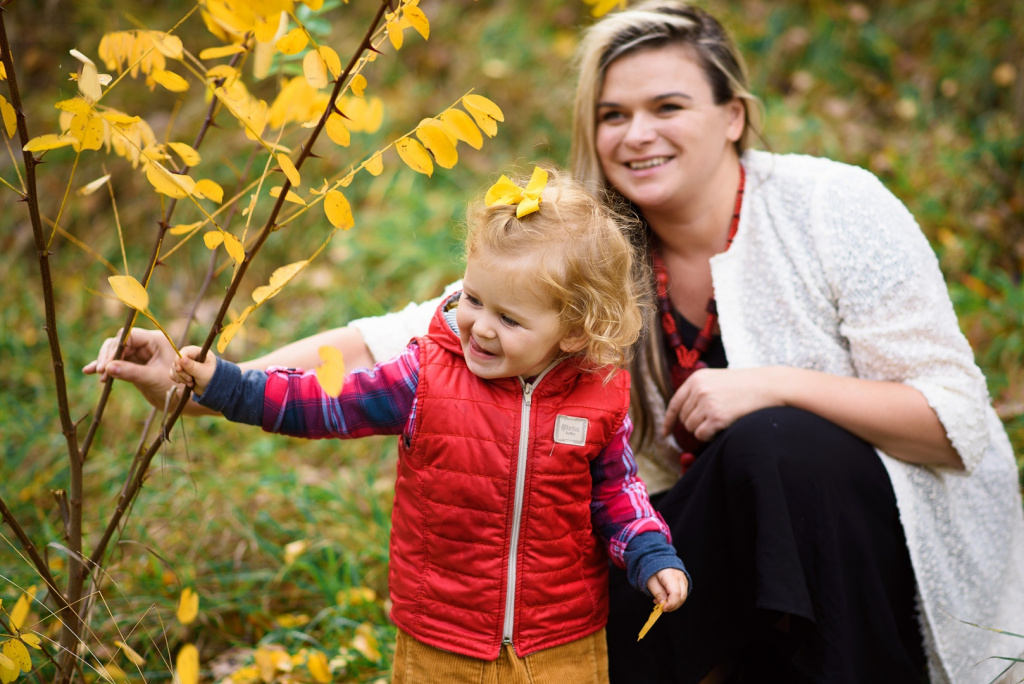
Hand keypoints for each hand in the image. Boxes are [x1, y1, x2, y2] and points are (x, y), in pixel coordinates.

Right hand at [83, 328, 185, 408]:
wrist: (181, 400)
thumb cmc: (174, 386)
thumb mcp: (153, 378)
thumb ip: (131, 372)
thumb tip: (107, 368)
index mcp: (156, 340)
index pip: (129, 336)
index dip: (116, 348)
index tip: (106, 364)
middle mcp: (147, 344)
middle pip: (119, 342)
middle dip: (108, 356)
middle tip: (100, 371)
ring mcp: (139, 354)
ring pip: (115, 352)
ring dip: (105, 362)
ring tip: (99, 377)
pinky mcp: (134, 364)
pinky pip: (116, 362)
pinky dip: (105, 367)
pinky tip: (88, 371)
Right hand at [170, 346, 216, 395]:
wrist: (213, 389)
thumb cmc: (212, 379)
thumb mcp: (203, 373)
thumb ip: (192, 366)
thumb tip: (182, 358)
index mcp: (200, 353)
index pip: (185, 351)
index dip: (179, 359)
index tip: (179, 370)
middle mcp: (192, 357)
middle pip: (178, 360)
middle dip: (182, 372)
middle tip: (190, 380)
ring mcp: (186, 364)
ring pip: (174, 368)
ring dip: (180, 377)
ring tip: (191, 383)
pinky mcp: (182, 371)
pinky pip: (172, 373)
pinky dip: (176, 378)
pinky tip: (184, 383)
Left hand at [646, 568, 688, 611]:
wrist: (659, 560)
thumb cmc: (653, 571)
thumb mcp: (651, 582)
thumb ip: (658, 593)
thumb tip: (663, 604)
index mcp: (671, 575)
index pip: (676, 593)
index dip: (670, 604)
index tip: (662, 608)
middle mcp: (680, 578)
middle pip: (681, 597)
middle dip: (672, 606)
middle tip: (661, 607)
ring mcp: (684, 580)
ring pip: (683, 598)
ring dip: (673, 604)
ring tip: (661, 602)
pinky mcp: (684, 584)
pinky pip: (682, 595)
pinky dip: (674, 600)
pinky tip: (665, 599)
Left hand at [663, 368, 782, 442]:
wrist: (767, 385)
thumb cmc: (745, 384)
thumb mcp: (717, 379)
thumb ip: (699, 391)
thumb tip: (685, 414)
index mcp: (696, 379)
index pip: (675, 403)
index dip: (669, 420)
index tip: (665, 433)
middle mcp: (698, 390)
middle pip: (683, 418)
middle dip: (694, 424)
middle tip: (712, 421)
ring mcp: (706, 403)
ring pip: (691, 428)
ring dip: (703, 430)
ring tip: (720, 421)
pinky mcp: (716, 417)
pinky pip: (701, 435)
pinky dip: (708, 436)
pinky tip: (721, 428)